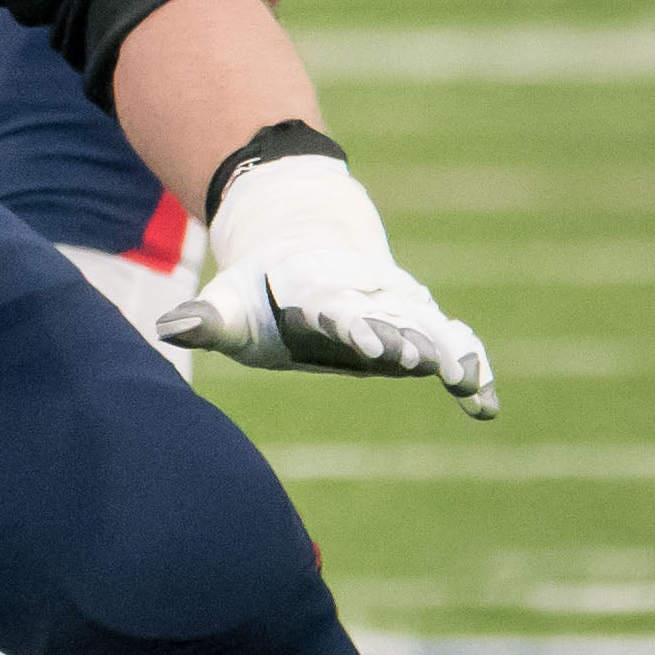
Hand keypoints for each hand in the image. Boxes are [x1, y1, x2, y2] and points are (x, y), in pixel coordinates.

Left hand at [156, 153, 500, 417]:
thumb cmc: (263, 294)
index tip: (366, 341)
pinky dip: (473, 369)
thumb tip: (168, 328)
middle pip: (388, 319)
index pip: (335, 308)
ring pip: (430, 330)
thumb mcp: (232, 306)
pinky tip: (486, 406)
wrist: (309, 249)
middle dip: (401, 339)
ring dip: (447, 356)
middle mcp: (365, 301)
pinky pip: (455, 345)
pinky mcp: (420, 326)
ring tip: (467, 383)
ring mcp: (398, 312)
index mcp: (318, 294)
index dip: (350, 324)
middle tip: (416, 359)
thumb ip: (208, 321)